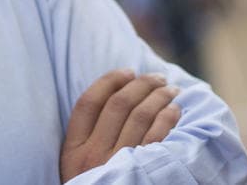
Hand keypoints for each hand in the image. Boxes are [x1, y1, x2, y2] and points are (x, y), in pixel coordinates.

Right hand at [59, 68, 181, 181]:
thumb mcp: (77, 169)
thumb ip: (87, 140)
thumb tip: (115, 101)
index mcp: (72, 151)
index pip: (88, 103)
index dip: (109, 81)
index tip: (127, 71)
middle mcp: (92, 156)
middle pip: (118, 105)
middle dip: (140, 84)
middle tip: (156, 77)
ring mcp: (117, 166)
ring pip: (140, 117)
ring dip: (158, 97)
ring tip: (170, 89)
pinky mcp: (141, 176)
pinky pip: (157, 138)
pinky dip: (167, 118)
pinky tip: (175, 110)